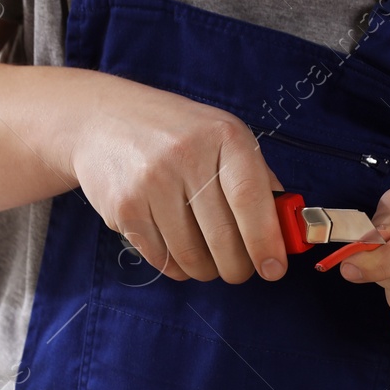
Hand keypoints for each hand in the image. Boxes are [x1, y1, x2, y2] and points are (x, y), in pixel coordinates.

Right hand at [68, 74, 286, 283]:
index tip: (273, 269)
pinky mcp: (124, 207)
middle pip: (223, 237)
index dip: (265, 241)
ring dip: (207, 270)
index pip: (250, 199)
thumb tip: (287, 233)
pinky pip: (163, 259)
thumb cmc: (176, 135)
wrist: (102, 120)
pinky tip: (179, 249)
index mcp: (223, 136)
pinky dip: (178, 267)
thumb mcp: (222, 139)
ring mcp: (151, 182)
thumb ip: (257, 182)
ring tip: (208, 259)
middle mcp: (186, 156)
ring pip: (192, 257)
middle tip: (240, 269)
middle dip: (238, 267)